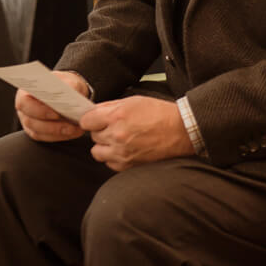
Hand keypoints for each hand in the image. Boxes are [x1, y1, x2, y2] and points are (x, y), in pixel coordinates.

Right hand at [16, 70, 87, 142]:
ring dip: (58, 132)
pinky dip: (61, 136)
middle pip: (30, 120)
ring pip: (38, 132)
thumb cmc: (65, 84)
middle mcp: (24, 108)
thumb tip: (72, 90)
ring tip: (75, 129)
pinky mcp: (37, 131)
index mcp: (26, 91)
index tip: (56, 114)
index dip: (38, 109)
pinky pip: (46, 137)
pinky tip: (74, 132)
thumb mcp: (69, 79)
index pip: (24, 101)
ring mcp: (29, 121)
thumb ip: (70, 84)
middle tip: (70, 126)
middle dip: (51, 125)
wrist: (70, 92)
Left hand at [80, 96, 194, 171]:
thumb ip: (111, 106)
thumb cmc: (160, 113)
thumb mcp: (134, 101)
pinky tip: (125, 149)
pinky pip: (109, 163)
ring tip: (118, 140)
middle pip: (92, 136)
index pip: (86, 121)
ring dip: (105, 146)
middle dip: (101, 131)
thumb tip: (94, 112)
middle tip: (115, 127)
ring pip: (97, 152)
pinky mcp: (127, 165)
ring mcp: (121, 152)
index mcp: (117, 116)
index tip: (96, 119)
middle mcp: (116, 135)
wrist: (180, 131)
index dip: (91, 119)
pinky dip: (114, 157)